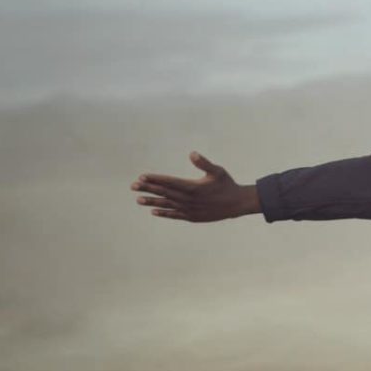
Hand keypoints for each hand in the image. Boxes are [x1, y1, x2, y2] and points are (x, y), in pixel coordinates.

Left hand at [130, 151, 259, 221]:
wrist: (237, 204)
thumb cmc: (227, 185)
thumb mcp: (218, 171)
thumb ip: (204, 163)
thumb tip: (192, 153)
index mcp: (193, 187)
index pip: (169, 182)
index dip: (155, 179)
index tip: (142, 177)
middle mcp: (189, 199)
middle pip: (165, 193)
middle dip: (148, 189)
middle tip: (133, 186)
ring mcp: (190, 209)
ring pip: (167, 205)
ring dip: (152, 201)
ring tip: (138, 199)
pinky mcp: (192, 217)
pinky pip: (175, 215)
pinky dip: (164, 213)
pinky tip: (154, 211)